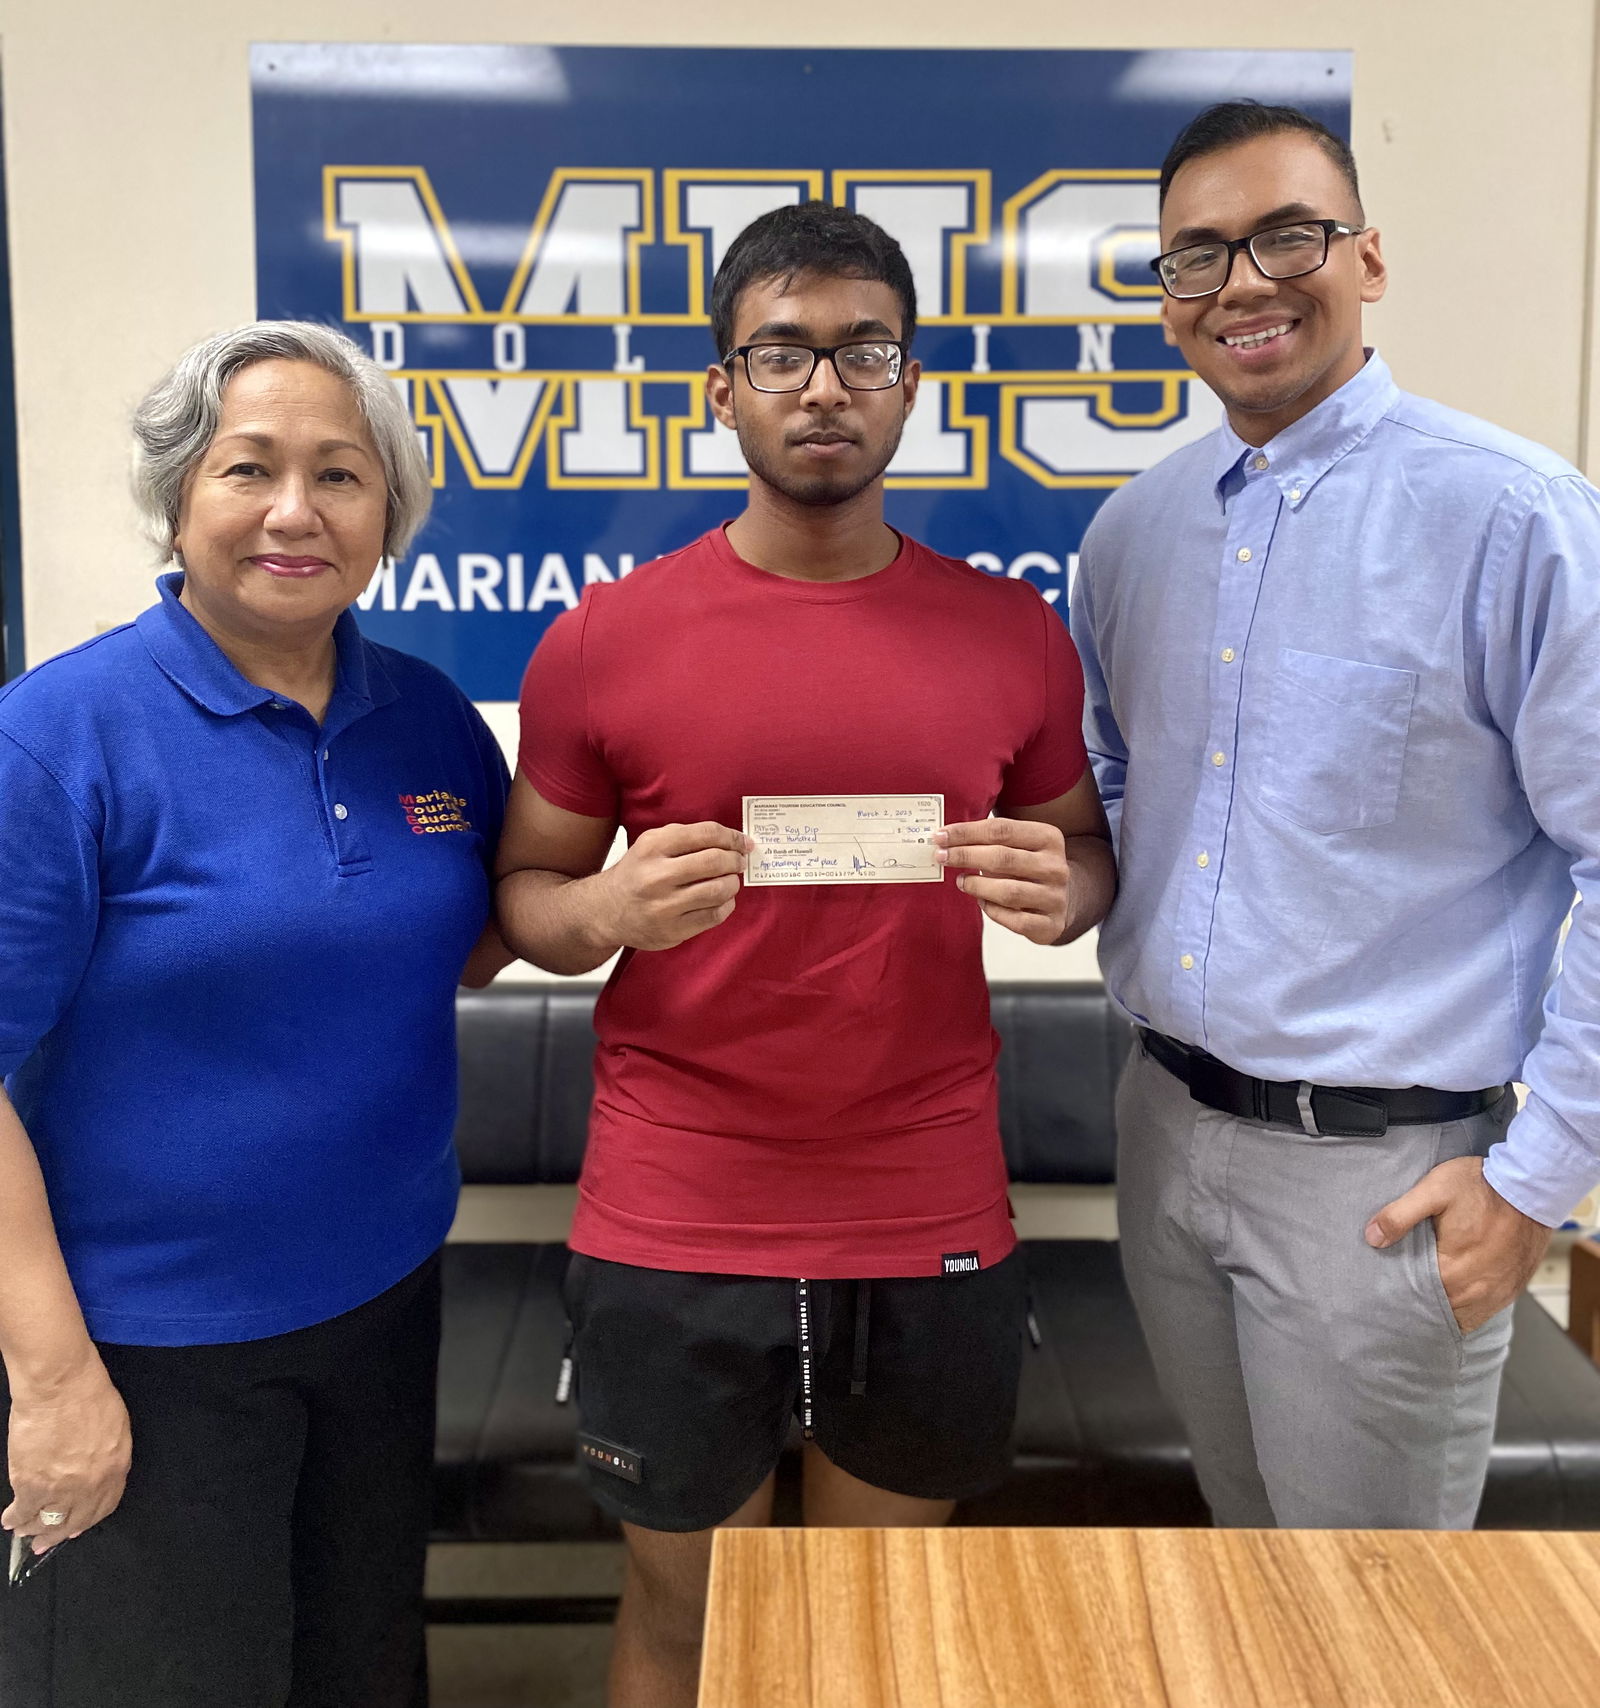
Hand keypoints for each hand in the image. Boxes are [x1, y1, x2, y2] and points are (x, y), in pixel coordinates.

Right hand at [3, 1359, 131, 1552]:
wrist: (60, 1387)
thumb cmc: (89, 1395)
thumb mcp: (116, 1428)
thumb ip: (108, 1457)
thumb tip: (96, 1476)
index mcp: (115, 1468)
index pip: (104, 1507)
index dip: (87, 1520)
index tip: (76, 1527)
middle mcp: (91, 1486)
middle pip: (75, 1521)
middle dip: (59, 1534)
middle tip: (45, 1543)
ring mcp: (61, 1489)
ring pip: (46, 1521)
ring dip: (33, 1530)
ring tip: (24, 1532)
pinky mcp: (32, 1485)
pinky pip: (22, 1512)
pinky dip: (13, 1519)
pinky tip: (8, 1520)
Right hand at [596, 822, 752, 951]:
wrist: (605, 911)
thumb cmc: (636, 874)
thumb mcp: (650, 844)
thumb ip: (686, 836)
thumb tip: (732, 840)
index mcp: (652, 847)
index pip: (705, 834)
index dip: (732, 837)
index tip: (743, 842)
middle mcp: (656, 876)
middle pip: (715, 861)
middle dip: (735, 860)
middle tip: (739, 861)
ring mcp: (664, 906)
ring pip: (718, 890)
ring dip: (733, 883)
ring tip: (730, 880)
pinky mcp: (673, 930)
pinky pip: (714, 915)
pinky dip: (726, 905)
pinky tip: (722, 900)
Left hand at [934, 818, 1069, 944]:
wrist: (1063, 898)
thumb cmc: (1028, 866)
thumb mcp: (1018, 844)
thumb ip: (988, 838)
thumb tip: (945, 838)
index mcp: (1048, 837)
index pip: (1002, 830)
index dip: (966, 832)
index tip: (940, 836)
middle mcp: (1055, 866)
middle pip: (1003, 858)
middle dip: (965, 856)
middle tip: (941, 856)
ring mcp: (1055, 897)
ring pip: (1008, 892)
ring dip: (977, 885)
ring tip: (960, 881)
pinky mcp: (1050, 924)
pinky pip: (1015, 920)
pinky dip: (992, 911)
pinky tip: (981, 901)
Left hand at [1364, 1156, 1550, 1332]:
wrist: (1531, 1188)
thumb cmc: (1482, 1186)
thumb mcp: (1434, 1190)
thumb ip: (1400, 1215)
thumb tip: (1372, 1237)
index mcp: (1451, 1270)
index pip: (1415, 1299)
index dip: (1398, 1297)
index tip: (1384, 1292)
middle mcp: (1475, 1291)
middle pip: (1437, 1312)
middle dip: (1417, 1306)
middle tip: (1397, 1297)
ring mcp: (1496, 1294)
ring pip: (1460, 1318)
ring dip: (1442, 1311)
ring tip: (1421, 1300)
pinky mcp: (1511, 1289)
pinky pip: (1482, 1313)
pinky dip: (1465, 1310)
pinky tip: (1450, 1299)